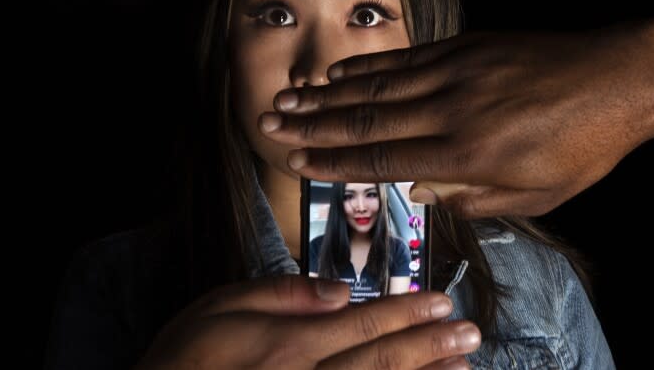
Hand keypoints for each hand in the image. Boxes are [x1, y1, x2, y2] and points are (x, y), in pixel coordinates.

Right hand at [135, 274, 479, 368]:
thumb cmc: (184, 360)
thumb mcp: (219, 307)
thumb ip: (281, 294)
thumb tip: (337, 290)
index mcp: (290, 345)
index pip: (363, 323)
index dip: (407, 312)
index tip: (441, 302)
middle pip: (382, 361)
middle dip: (431, 346)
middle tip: (469, 333)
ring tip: (463, 369)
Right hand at [260, 26, 653, 216]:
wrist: (620, 77)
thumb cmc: (583, 145)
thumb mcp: (536, 194)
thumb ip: (472, 197)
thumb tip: (420, 193)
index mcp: (466, 153)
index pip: (383, 158)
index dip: (333, 160)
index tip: (294, 160)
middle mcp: (451, 109)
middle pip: (366, 117)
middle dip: (312, 124)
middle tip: (269, 122)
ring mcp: (456, 71)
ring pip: (377, 84)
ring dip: (327, 93)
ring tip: (289, 97)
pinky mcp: (466, 46)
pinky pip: (405, 57)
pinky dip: (367, 65)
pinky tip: (339, 71)